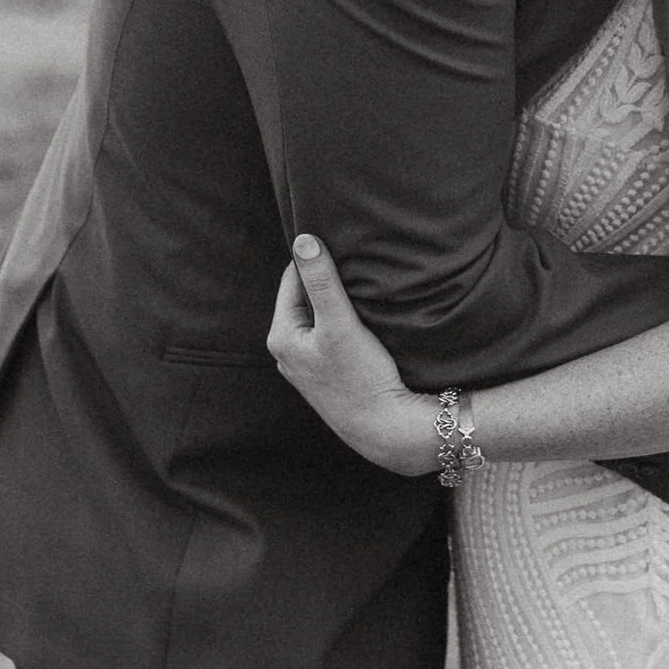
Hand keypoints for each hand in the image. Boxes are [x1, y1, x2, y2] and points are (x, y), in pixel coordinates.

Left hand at [268, 235, 439, 475]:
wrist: (387, 429)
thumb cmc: (362, 378)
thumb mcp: (341, 324)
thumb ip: (322, 281)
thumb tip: (303, 239)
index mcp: (281, 336)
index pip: (292, 280)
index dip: (316, 259)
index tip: (340, 242)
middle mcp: (287, 353)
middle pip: (305, 299)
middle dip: (326, 281)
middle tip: (355, 262)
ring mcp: (307, 366)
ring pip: (319, 318)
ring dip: (336, 303)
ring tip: (361, 287)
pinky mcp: (328, 376)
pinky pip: (330, 336)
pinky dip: (343, 323)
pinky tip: (364, 321)